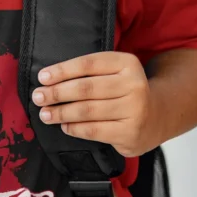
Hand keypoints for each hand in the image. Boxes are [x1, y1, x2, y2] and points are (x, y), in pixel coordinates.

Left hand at [31, 51, 161, 157]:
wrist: (158, 116)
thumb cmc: (125, 91)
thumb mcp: (115, 72)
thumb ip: (90, 72)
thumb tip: (50, 79)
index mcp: (127, 63)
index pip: (88, 64)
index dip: (62, 70)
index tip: (42, 77)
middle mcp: (134, 85)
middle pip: (86, 88)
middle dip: (57, 93)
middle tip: (38, 96)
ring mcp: (134, 110)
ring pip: (87, 111)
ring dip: (61, 112)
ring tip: (45, 113)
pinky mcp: (129, 133)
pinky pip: (94, 130)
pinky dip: (74, 128)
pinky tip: (64, 126)